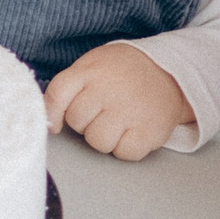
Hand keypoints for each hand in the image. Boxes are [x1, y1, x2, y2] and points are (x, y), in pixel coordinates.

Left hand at [44, 43, 192, 161]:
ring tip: (118, 123)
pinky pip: (123, 152)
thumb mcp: (93, 66)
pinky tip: (133, 131)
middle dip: (86, 122)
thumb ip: (68, 87)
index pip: (58, 94)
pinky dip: (127, 148)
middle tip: (103, 111)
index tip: (56, 124)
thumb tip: (49, 123)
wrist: (170, 72)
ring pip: (97, 141)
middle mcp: (109, 90)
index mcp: (91, 71)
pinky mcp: (148, 130)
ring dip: (105, 138)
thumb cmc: (123, 73)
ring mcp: (129, 110)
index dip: (53, 113)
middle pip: (77, 122)